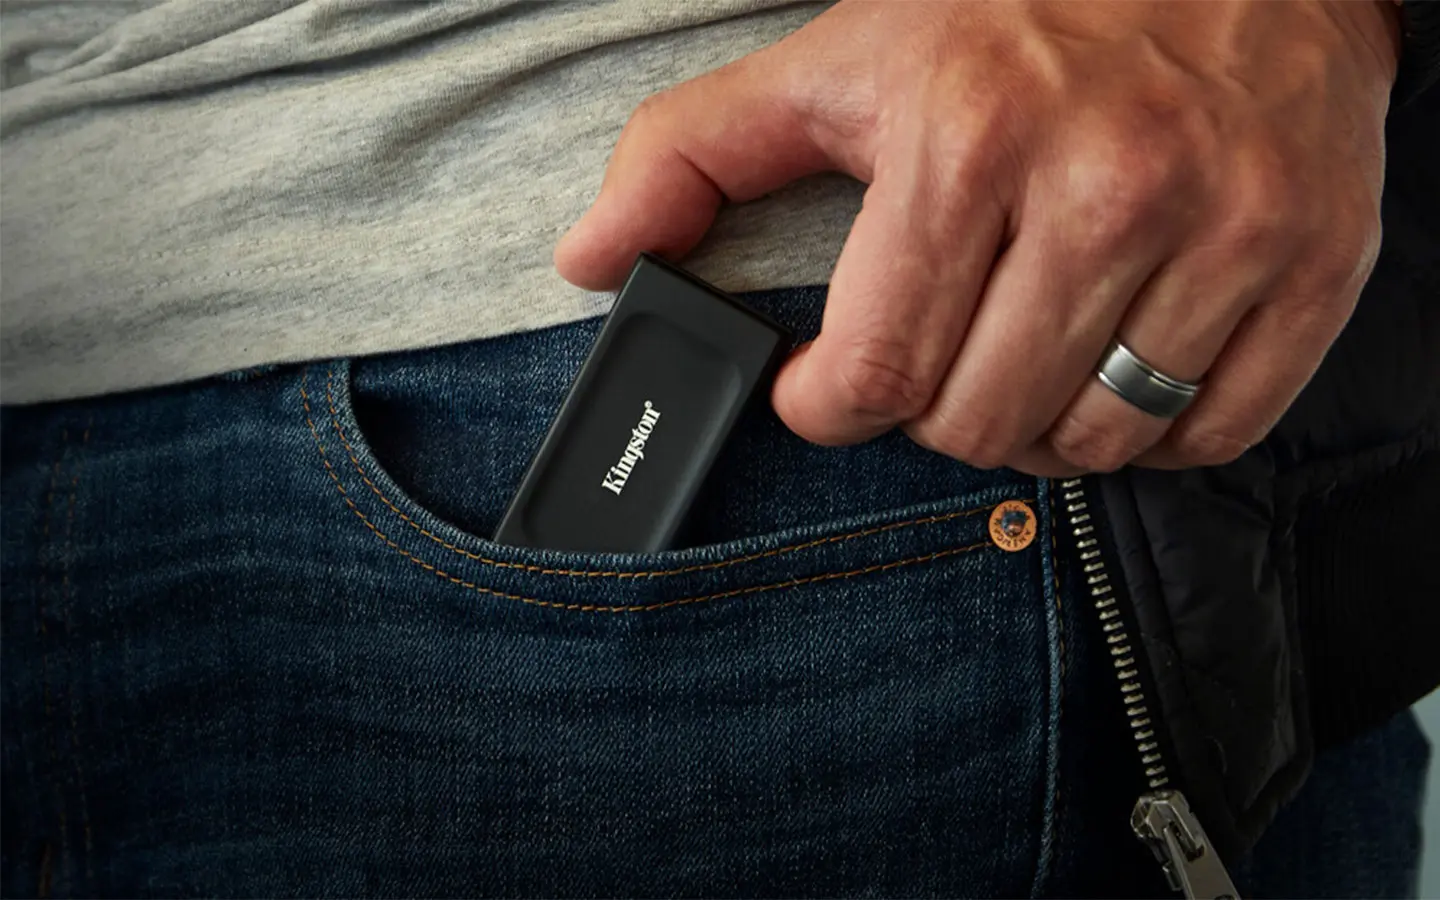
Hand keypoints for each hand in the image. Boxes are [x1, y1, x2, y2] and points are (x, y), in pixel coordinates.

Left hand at [554, 0, 1399, 474]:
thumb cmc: (1024, 9)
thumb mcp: (841, 57)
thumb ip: (695, 155)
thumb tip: (591, 260)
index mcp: (968, 138)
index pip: (876, 373)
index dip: (829, 405)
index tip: (825, 389)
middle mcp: (1107, 188)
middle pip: (980, 424)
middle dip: (931, 411)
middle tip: (933, 355)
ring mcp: (1223, 230)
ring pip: (1091, 445)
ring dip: (1035, 424)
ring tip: (1020, 352)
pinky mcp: (1311, 265)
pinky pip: (1206, 433)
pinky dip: (1149, 428)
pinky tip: (1115, 361)